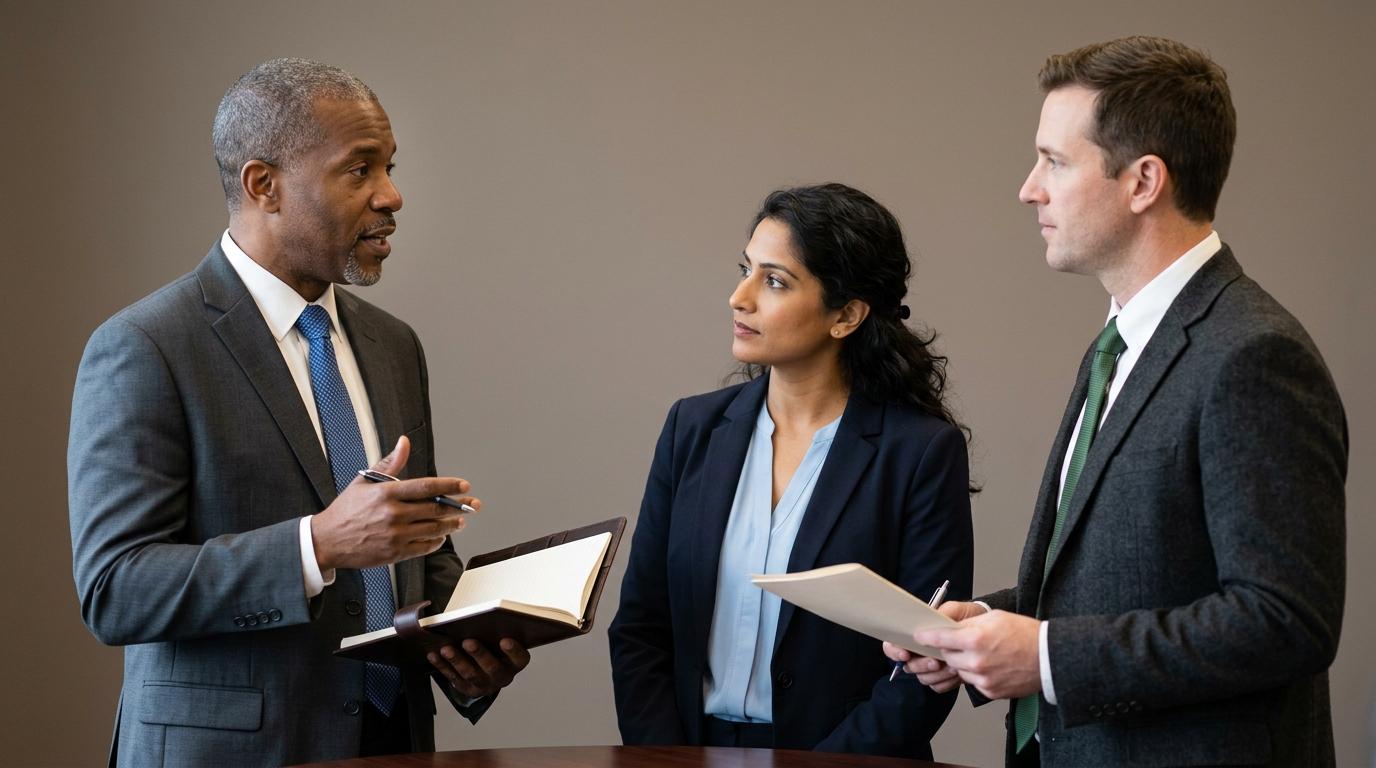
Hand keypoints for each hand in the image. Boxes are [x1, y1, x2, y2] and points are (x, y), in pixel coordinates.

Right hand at [311, 436, 480, 570]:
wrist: (327, 541)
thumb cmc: (346, 510)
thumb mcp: (364, 482)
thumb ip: (389, 464)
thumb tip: (404, 442)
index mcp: (387, 493)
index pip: (426, 487)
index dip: (448, 485)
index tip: (464, 485)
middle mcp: (393, 514)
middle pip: (435, 509)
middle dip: (458, 505)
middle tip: (472, 503)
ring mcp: (395, 535)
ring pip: (433, 529)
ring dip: (451, 524)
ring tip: (460, 520)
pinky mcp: (395, 554)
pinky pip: (424, 548)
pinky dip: (436, 541)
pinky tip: (442, 536)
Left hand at [427, 638, 530, 698]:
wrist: (486, 671)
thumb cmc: (494, 647)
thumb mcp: (500, 641)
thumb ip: (496, 632)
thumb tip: (480, 616)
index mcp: (514, 663)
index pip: (520, 658)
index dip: (514, 651)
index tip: (505, 639)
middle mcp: (502, 676)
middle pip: (492, 668)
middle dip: (479, 654)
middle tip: (468, 641)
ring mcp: (485, 685)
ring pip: (471, 674)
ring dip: (457, 661)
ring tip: (446, 649)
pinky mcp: (468, 689)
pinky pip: (454, 678)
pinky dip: (442, 666)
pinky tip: (433, 655)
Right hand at [883, 601, 986, 692]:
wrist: (987, 633)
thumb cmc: (967, 618)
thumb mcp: (956, 610)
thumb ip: (942, 612)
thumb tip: (931, 620)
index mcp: (916, 635)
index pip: (893, 645)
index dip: (895, 651)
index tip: (906, 654)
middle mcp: (919, 653)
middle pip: (908, 666)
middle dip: (921, 665)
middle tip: (935, 661)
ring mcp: (930, 666)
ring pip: (923, 678)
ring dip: (936, 674)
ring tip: (952, 666)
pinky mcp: (942, 678)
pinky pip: (937, 686)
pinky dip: (946, 682)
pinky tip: (957, 674)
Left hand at [912, 608, 1041, 699]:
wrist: (1050, 658)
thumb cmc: (1025, 633)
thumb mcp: (994, 618)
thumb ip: (968, 625)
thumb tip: (948, 629)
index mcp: (975, 639)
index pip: (939, 638)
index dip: (926, 637)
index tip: (919, 636)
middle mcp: (976, 661)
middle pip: (947, 657)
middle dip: (949, 649)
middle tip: (960, 643)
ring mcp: (982, 679)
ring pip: (959, 671)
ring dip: (963, 663)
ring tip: (982, 654)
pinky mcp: (990, 692)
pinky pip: (973, 682)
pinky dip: (976, 675)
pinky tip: (991, 665)